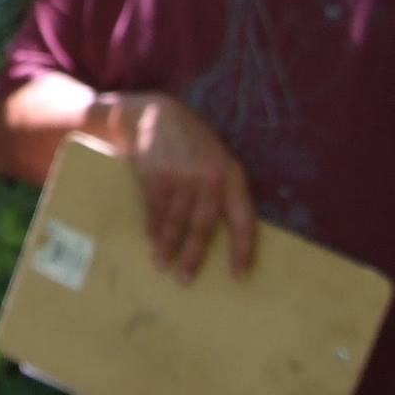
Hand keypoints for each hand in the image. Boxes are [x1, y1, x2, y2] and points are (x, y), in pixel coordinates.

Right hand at [119, 93, 255, 282]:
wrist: (154, 114)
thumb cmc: (191, 142)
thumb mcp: (215, 157)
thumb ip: (221, 188)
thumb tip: (226, 232)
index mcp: (231, 174)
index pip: (243, 219)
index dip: (243, 249)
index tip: (239, 275)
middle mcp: (208, 177)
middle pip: (203, 226)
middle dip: (193, 256)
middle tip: (185, 280)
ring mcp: (180, 175)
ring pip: (175, 221)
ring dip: (168, 246)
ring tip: (163, 265)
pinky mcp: (155, 175)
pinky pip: (155, 210)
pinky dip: (153, 228)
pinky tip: (151, 242)